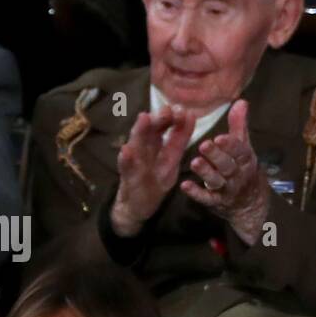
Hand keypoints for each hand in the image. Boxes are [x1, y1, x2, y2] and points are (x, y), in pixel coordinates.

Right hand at [110, 104, 197, 235]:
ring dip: (140, 131)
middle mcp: (148, 152)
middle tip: (168, 109)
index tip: (185, 110)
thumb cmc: (154, 183)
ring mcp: (136, 163)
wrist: (135, 207)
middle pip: (153, 132)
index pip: (172, 133)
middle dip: (160, 120)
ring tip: (144, 117)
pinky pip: (126, 167)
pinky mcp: (128, 177)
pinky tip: (125, 150)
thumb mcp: (171, 163)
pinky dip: (125, 159)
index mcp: (163, 151)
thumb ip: (178, 142)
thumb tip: (189, 115)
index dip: (178, 122)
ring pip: (137, 144)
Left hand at [181, 100, 267, 243]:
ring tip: (194, 162)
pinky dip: (196, 193)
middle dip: (216, 156)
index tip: (220, 137)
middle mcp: (237, 174)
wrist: (251, 204)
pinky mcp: (216, 202)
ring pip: (217, 181)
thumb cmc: (243, 168)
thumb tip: (241, 101)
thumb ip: (239, 125)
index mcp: (245, 159)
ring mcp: (226, 189)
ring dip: (206, 172)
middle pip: (227, 165)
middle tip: (203, 145)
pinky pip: (206, 198)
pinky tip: (185, 186)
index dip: (230, 145)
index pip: (240, 151)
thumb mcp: (244, 147)